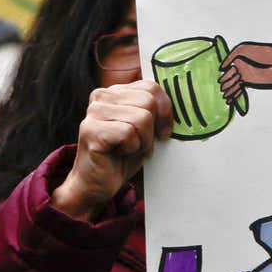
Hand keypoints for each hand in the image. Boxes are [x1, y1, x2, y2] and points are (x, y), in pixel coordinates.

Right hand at [53, 81, 171, 220]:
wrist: (97, 184)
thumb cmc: (122, 157)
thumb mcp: (144, 129)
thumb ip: (154, 111)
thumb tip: (180, 100)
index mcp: (115, 92)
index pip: (151, 86)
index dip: (164, 110)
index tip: (163, 131)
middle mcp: (102, 96)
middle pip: (148, 101)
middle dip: (151, 130)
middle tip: (139, 144)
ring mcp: (94, 112)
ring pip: (141, 118)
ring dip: (142, 141)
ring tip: (128, 149)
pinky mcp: (91, 130)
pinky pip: (128, 133)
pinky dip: (131, 149)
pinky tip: (118, 153)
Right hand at [220, 42, 271, 99]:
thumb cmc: (265, 52)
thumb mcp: (244, 49)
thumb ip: (230, 56)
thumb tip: (221, 68)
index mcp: (239, 58)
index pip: (228, 69)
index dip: (224, 76)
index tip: (219, 81)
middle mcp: (242, 68)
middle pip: (230, 78)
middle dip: (225, 84)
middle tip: (221, 89)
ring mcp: (247, 77)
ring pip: (234, 86)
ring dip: (228, 91)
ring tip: (223, 96)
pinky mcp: (252, 84)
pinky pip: (240, 91)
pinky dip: (234, 96)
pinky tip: (229, 101)